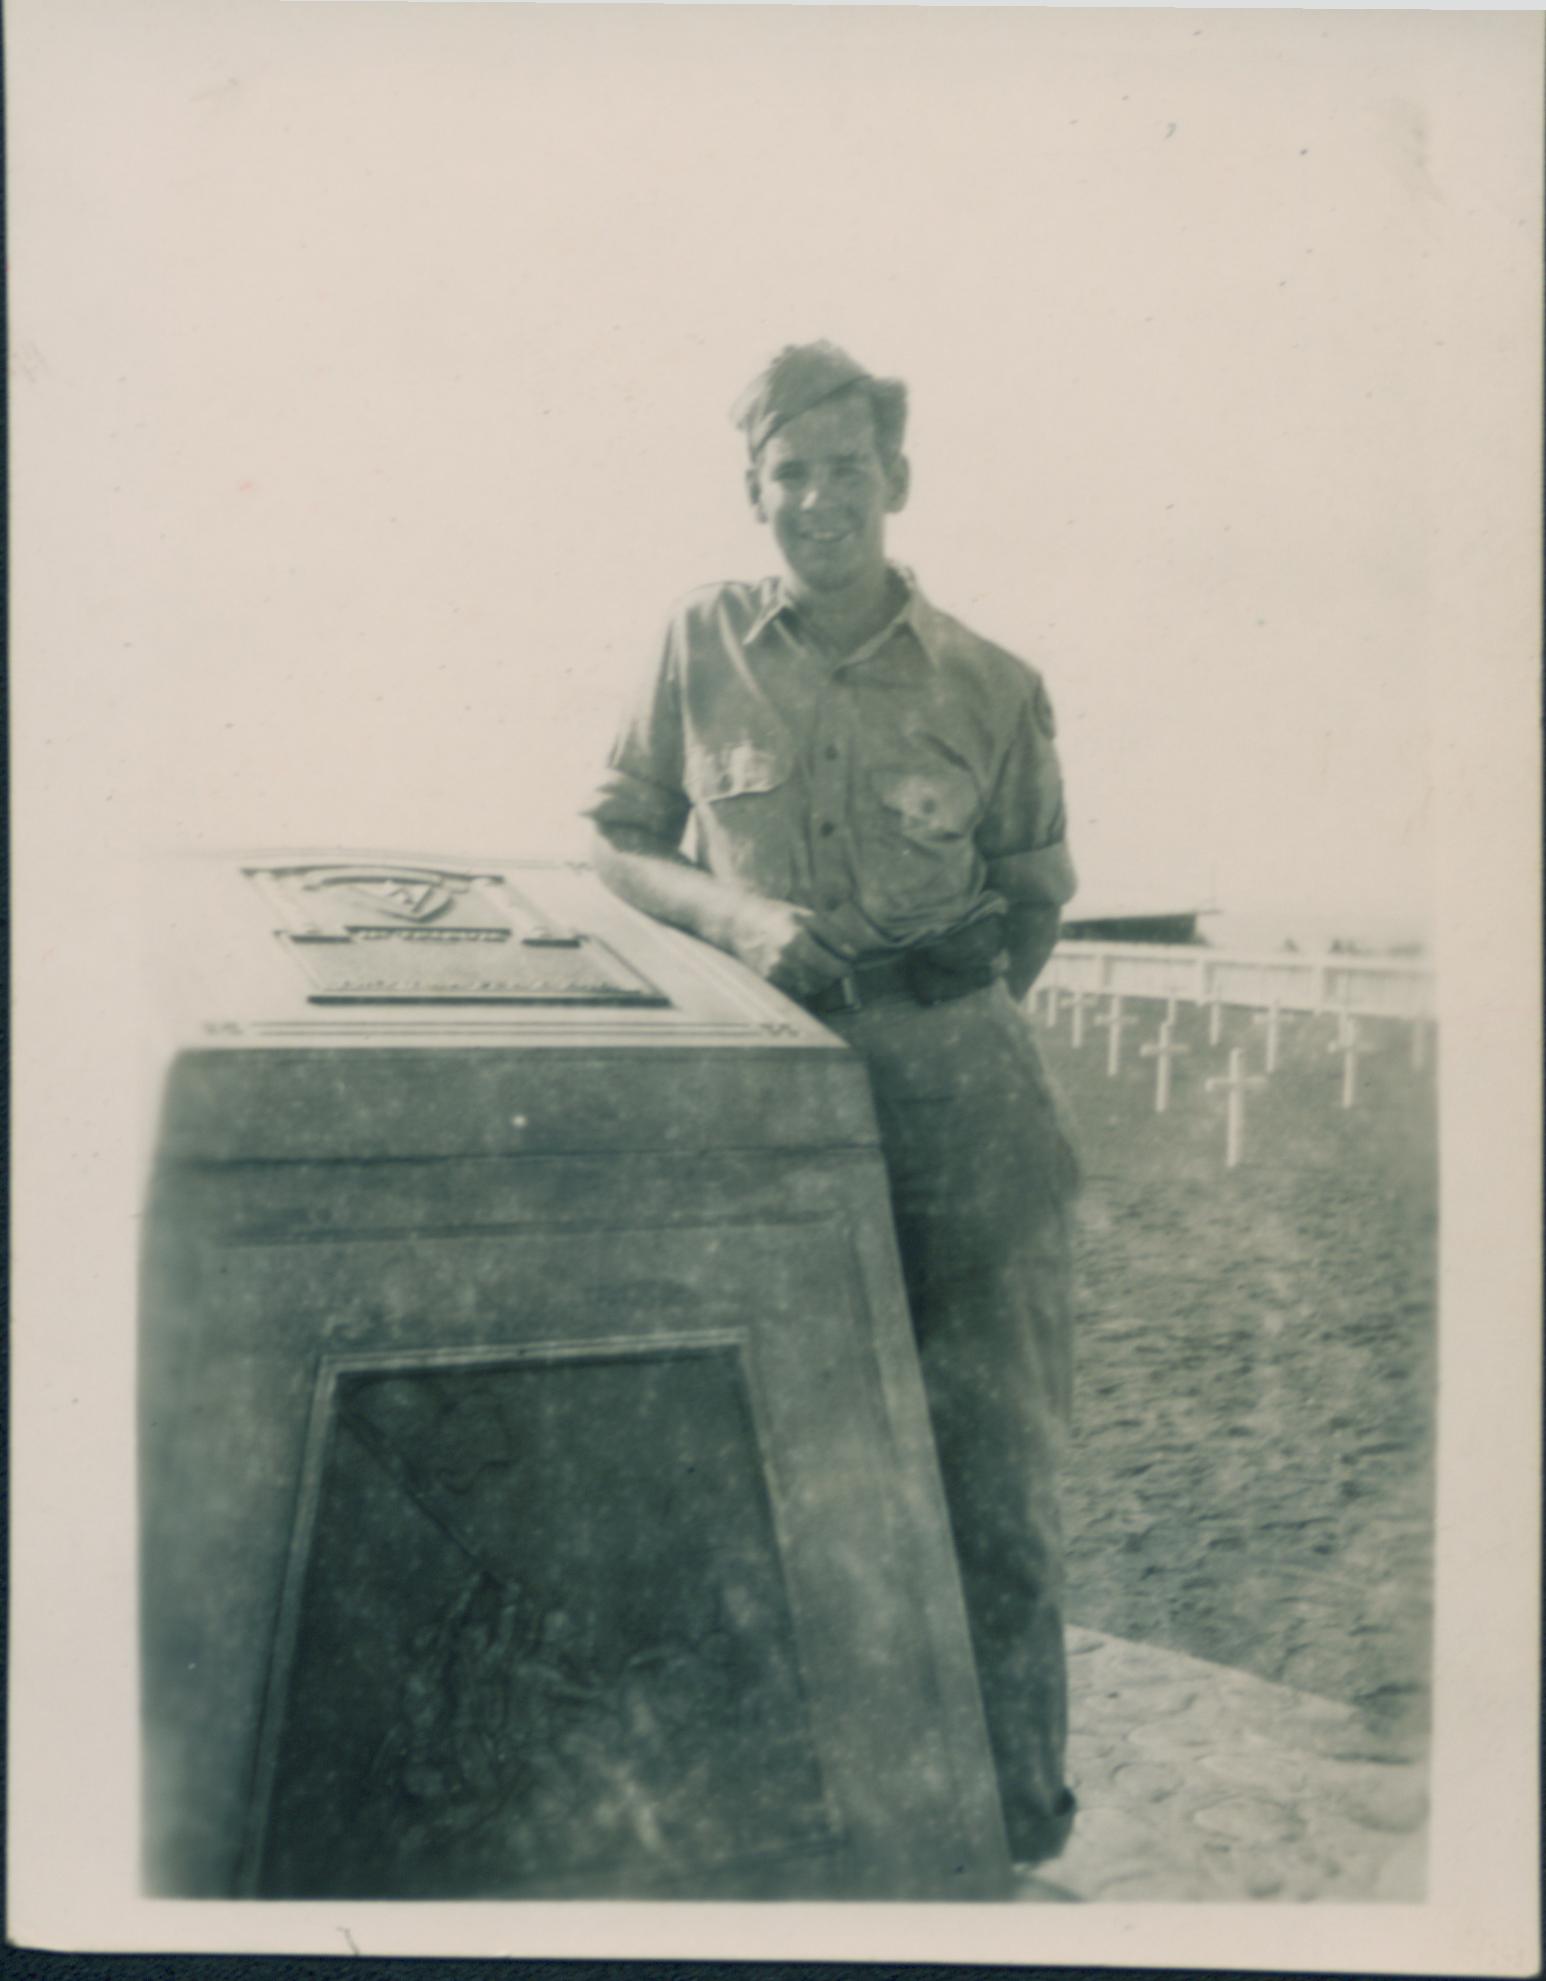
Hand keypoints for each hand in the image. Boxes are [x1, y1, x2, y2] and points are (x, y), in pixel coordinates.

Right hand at [724, 896, 852, 996]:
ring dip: (819, 980)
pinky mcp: (769, 983)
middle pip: (824, 981)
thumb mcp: (809, 916)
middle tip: (832, 963)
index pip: (833, 968)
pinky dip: (804, 984)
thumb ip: (834, 935)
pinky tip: (801, 970)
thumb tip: (853, 955)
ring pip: (811, 988)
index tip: (847, 963)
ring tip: (816, 965)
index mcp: (797, 941)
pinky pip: (796, 991)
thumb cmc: (779, 917)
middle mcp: (785, 961)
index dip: (845, 968)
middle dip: (832, 974)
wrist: (741, 924)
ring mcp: (775, 974)